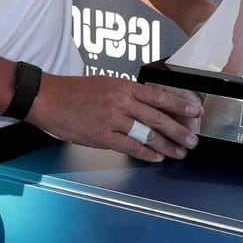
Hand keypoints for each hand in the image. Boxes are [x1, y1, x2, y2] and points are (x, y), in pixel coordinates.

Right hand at [27, 74, 202, 160]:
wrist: (47, 98)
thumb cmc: (75, 92)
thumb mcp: (105, 84)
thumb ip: (127, 94)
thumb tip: (149, 105)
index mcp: (124, 86)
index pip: (159, 95)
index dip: (180, 104)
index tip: (195, 110)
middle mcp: (121, 101)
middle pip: (158, 117)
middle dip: (179, 130)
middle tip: (193, 139)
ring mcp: (112, 119)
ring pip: (147, 133)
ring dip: (167, 145)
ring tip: (180, 152)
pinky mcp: (102, 136)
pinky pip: (129, 146)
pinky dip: (146, 153)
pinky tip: (157, 157)